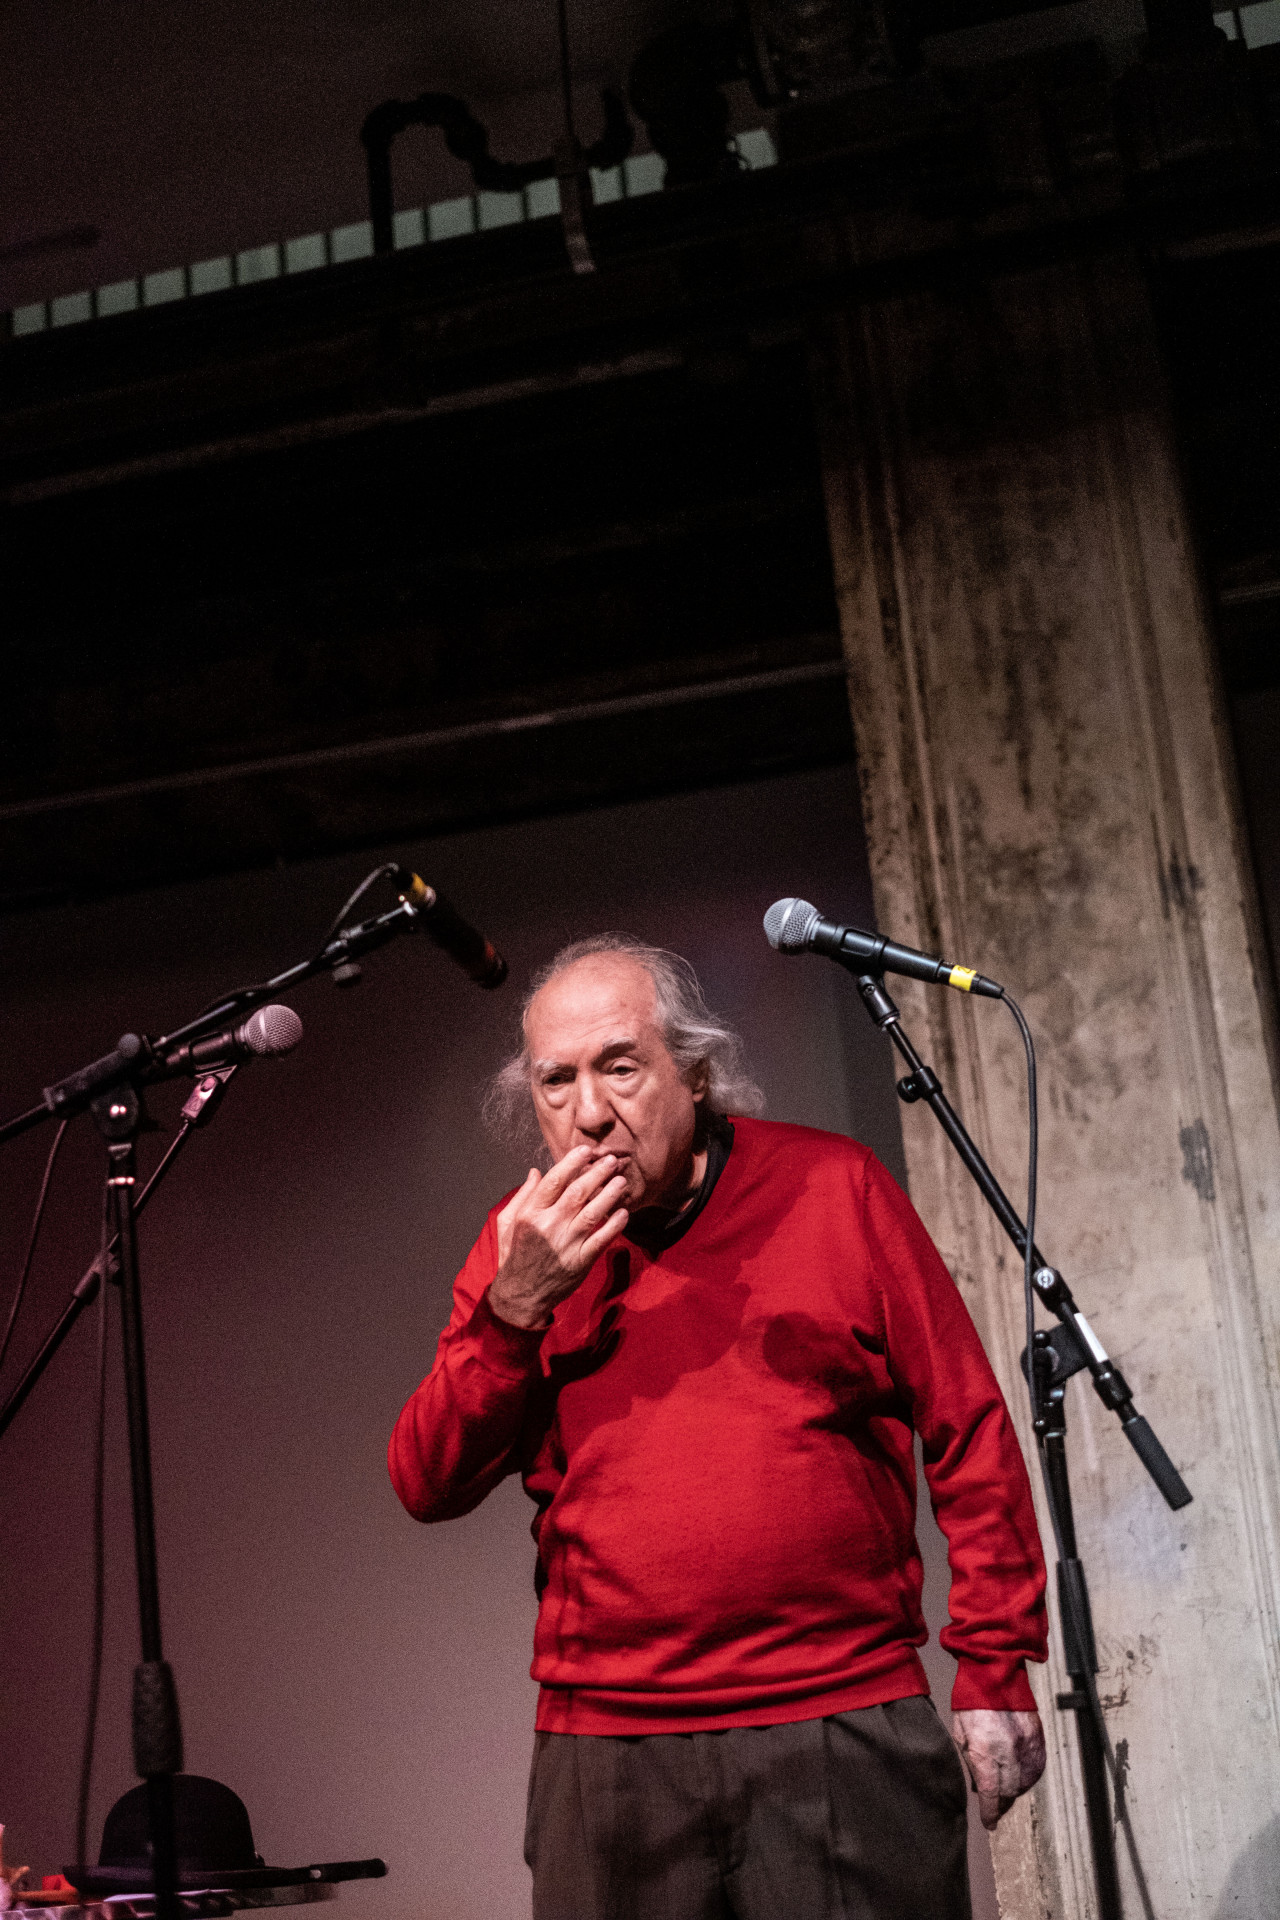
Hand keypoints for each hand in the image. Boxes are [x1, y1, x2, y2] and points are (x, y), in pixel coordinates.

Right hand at [488, 1146, 628, 1328]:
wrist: (521, 1295)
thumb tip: (536, 1171)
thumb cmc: (514, 1255)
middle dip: (597, 1173)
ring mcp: (566, 1244)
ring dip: (610, 1195)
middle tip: (612, 1160)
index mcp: (531, 1213)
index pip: (554, 1181)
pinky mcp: (580, 1262)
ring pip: (592, 1213)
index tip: (586, 1150)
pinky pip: (601, 1240)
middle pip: (577, 1193)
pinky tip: (623, 1213)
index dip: (572, 1162)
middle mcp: (549, 1226)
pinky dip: (614, 1226)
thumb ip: (522, 1195)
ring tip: (622, 1182)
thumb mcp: (508, 1222)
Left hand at [951, 1708, 1045, 1829]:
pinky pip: (1037, 1768)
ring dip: (1015, 1792)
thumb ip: (970, 1761)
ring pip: (1025, 1782)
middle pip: (1009, 1791)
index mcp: (985, 1749)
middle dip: (1002, 1804)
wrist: (993, 1674)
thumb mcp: (960, 1733)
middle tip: (996, 1809)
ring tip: (1006, 1794)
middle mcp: (1008, 1750)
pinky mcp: (1036, 1737)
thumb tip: (978, 1786)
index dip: (990, 1812)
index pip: (990, 1792)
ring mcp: (1025, 1743)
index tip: (989, 1822)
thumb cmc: (971, 1702)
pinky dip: (1029, 1778)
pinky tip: (1021, 1779)